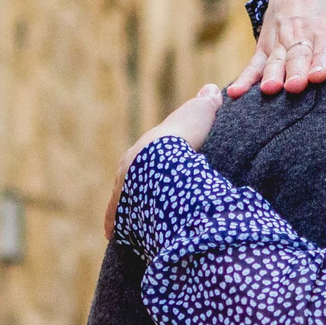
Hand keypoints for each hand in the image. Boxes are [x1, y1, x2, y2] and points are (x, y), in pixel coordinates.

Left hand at [106, 85, 223, 238]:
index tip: (156, 171)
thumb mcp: (199, 115)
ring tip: (128, 223)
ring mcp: (122, 192)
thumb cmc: (182, 138)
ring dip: (124, 210)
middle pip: (129, 181)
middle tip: (144, 199)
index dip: (151, 165)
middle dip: (135, 189)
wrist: (160, 158)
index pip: (144, 158)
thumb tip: (212, 89)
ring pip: (121, 202)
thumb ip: (206, 105)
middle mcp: (125, 171)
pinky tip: (113, 235)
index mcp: (140, 150)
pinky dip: (115, 226)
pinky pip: (117, 221)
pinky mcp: (122, 211)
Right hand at [227, 0, 325, 96]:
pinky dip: (244, 79)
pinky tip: (235, 93)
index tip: (317, 77)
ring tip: (269, 89)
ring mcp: (280, 42)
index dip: (321, 63)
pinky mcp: (264, 48)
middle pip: (297, 56)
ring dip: (271, 75)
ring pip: (275, 61)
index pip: (325, 50)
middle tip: (294, 87)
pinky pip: (253, 65)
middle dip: (295, 71)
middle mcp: (301, 36)